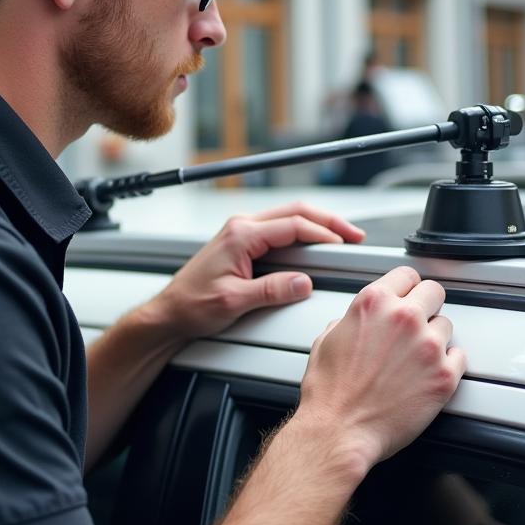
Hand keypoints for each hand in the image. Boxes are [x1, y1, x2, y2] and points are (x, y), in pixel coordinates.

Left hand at [149, 202, 364, 339]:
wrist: (169, 313)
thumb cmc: (192, 306)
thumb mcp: (235, 302)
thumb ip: (271, 290)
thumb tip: (303, 283)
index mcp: (240, 235)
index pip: (292, 226)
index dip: (323, 234)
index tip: (345, 244)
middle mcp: (241, 226)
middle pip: (295, 211)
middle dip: (328, 221)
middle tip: (355, 234)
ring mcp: (241, 231)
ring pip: (288, 216)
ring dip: (317, 224)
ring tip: (343, 236)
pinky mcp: (242, 241)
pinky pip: (279, 227)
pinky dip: (302, 231)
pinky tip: (316, 242)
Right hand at [296, 266, 465, 473]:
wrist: (339, 430)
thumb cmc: (330, 392)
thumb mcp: (327, 339)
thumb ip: (352, 319)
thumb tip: (362, 320)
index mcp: (374, 303)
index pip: (407, 274)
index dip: (406, 287)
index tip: (408, 296)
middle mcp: (404, 317)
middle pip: (435, 291)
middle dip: (426, 306)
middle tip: (417, 324)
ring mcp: (428, 345)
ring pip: (447, 325)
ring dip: (435, 338)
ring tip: (416, 358)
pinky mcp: (444, 375)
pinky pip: (459, 357)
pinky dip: (448, 364)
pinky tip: (429, 374)